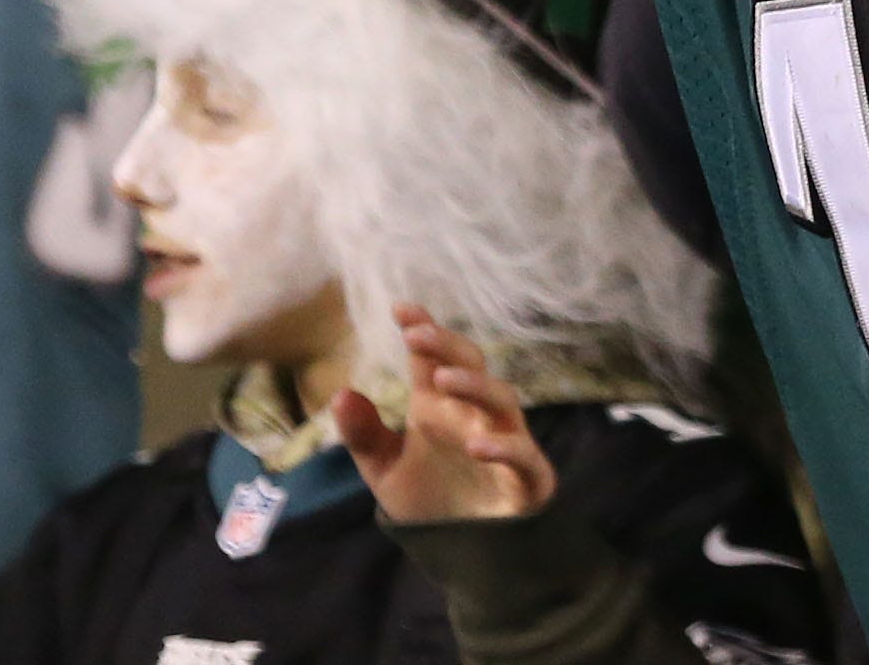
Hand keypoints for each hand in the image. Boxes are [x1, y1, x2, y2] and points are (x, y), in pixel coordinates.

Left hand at [337, 305, 557, 524]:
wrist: (465, 557)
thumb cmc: (430, 501)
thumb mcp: (385, 471)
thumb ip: (364, 436)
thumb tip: (341, 394)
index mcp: (439, 406)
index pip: (433, 357)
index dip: (423, 328)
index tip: (401, 310)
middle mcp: (473, 415)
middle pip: (471, 364)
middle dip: (448, 345)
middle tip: (418, 336)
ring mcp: (504, 442)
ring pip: (502, 399)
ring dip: (475, 385)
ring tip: (443, 381)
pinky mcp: (527, 479)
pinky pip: (524, 455)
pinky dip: (506, 447)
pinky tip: (479, 446)